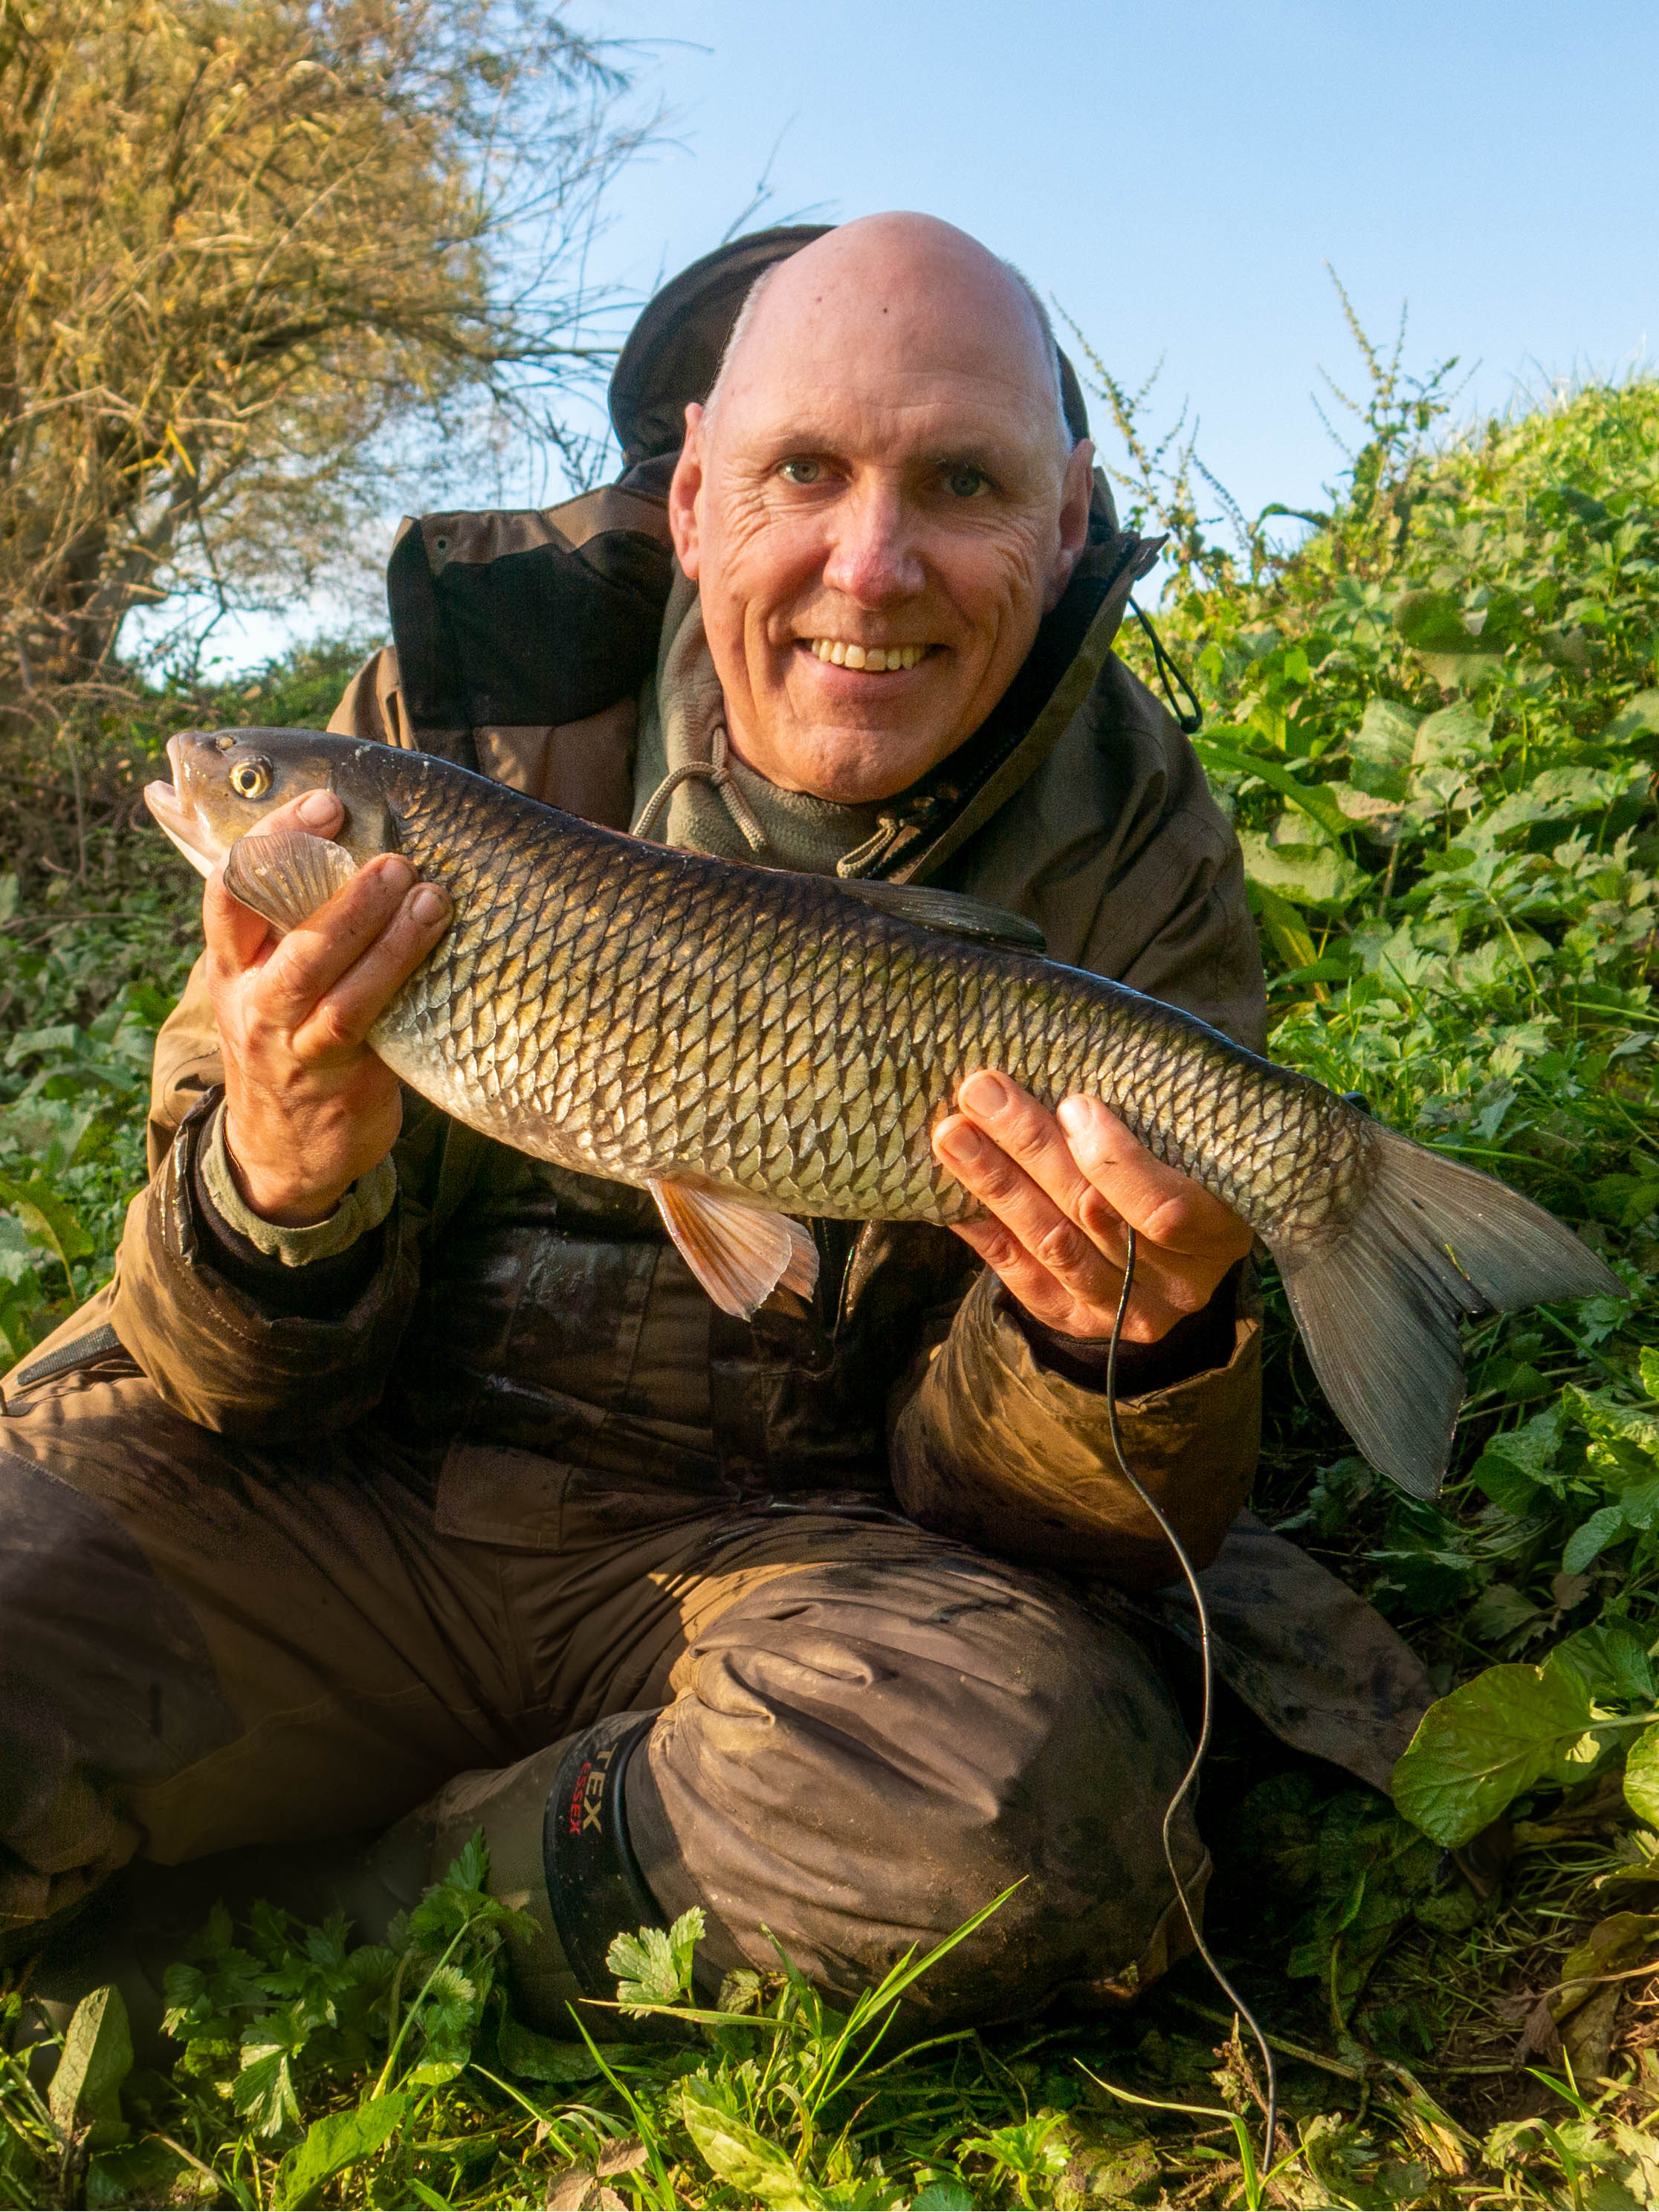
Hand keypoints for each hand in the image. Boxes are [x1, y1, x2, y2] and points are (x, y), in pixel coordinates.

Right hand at [205, 787, 451, 1225]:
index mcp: (232, 964)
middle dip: (336, 885)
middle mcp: (253, 999)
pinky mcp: (337, 1077)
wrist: (282, 1153)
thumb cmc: (291, 1046)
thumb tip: (363, 846)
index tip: (323, 806)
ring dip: (383, 934)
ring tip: (428, 895)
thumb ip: (295, 929)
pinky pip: (366, 1023)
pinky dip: (400, 980)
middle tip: (392, 854)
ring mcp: (292, 1042)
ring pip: (330, 980)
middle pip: (282, 930)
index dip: (273, 841)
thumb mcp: (271, 986)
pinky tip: (436, 948)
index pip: (231, 889)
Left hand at [931, 1070, 1253, 1343]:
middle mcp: (1175, 1285)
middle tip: (982, 1093)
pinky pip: (1021, 1275)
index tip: (1073, 1104)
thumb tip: (1077, 1072)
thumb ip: (1155, 1121)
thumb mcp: (1194, 1149)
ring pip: (1050, 1243)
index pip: (1165, 1210)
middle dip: (1030, 1148)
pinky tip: (949, 1190)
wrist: (1181, 1257)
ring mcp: (1122, 1312)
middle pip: (1091, 1214)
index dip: (1115, 1162)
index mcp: (1219, 1234)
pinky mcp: (1075, 1320)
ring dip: (995, 1183)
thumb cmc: (1189, 1172)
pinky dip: (983, 1230)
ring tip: (953, 1133)